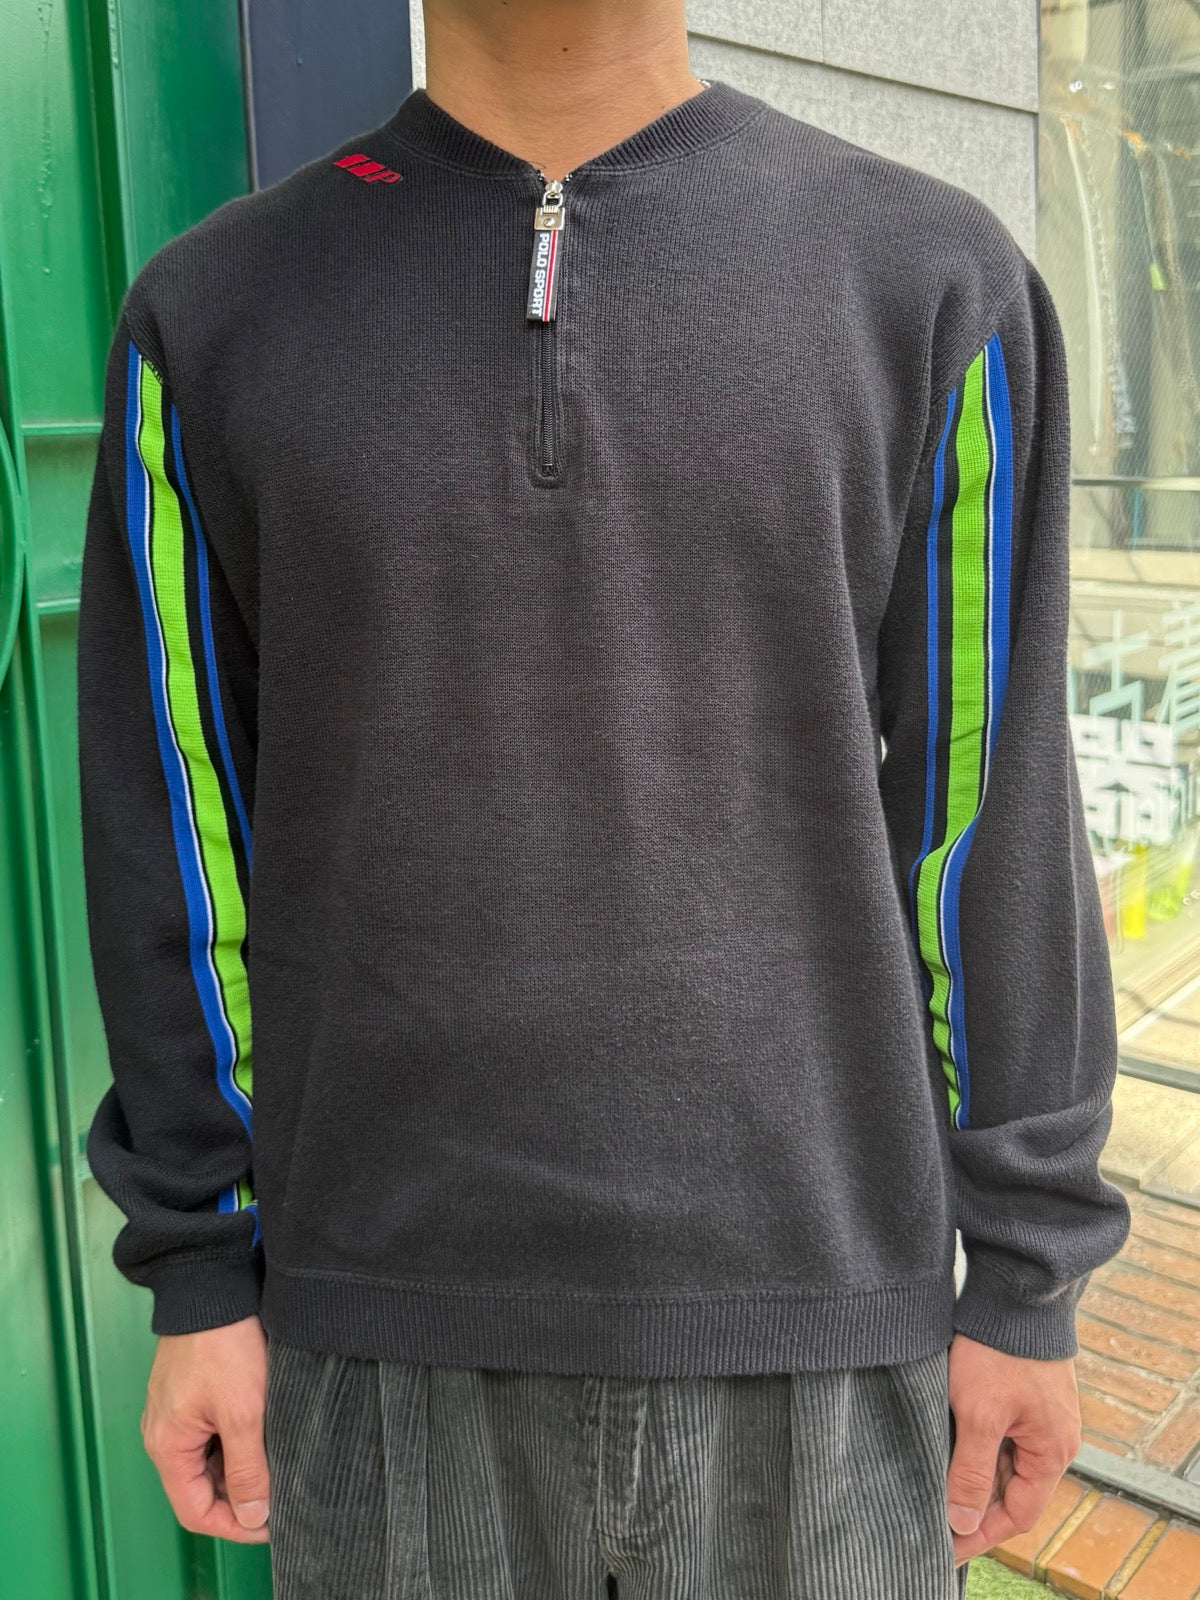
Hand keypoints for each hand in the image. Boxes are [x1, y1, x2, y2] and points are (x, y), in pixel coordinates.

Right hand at [140, 1314, 270, 1543]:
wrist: (211, 1286)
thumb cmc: (222, 1344)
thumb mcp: (243, 1412)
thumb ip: (247, 1468)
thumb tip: (254, 1515)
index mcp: (167, 1446)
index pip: (195, 1511)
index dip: (234, 1526)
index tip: (272, 1524)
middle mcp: (164, 1434)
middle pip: (200, 1488)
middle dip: (240, 1498)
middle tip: (282, 1496)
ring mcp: (175, 1413)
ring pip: (208, 1461)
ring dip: (240, 1469)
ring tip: (278, 1465)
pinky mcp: (190, 1393)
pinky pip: (210, 1435)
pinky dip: (235, 1443)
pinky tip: (264, 1435)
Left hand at [945, 1332, 1081, 1568]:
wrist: (1013, 1291)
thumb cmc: (999, 1351)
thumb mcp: (979, 1414)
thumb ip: (972, 1471)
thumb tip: (962, 1521)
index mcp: (1053, 1451)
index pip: (1019, 1514)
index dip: (982, 1534)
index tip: (946, 1548)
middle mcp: (1054, 1438)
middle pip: (1013, 1489)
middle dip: (974, 1506)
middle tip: (932, 1519)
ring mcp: (1040, 1415)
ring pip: (1005, 1461)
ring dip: (973, 1474)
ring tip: (933, 1486)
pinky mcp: (1024, 1394)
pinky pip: (1002, 1435)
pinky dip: (976, 1447)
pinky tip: (946, 1447)